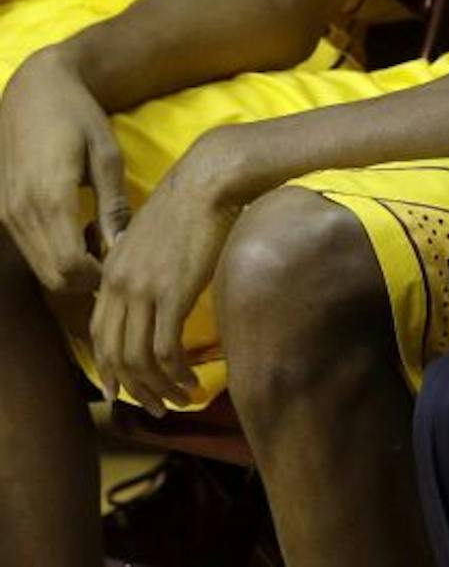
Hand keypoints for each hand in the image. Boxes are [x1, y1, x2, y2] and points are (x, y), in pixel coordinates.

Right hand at [0, 47, 130, 293]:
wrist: (33, 91)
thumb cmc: (78, 117)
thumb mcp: (107, 156)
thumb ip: (113, 205)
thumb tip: (122, 247)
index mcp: (49, 199)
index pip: (70, 267)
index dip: (99, 275)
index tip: (123, 260)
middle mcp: (18, 212)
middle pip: (53, 276)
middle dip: (86, 277)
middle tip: (114, 249)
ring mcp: (4, 213)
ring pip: (39, 266)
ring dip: (69, 265)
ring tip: (97, 234)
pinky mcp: (0, 209)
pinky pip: (27, 248)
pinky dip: (52, 252)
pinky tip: (75, 226)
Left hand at [89, 132, 247, 412]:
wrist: (210, 178)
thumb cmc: (194, 199)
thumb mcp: (154, 234)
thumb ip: (145, 263)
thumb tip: (155, 286)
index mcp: (113, 270)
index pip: (100, 333)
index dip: (109, 368)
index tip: (124, 390)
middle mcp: (119, 285)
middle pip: (115, 353)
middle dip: (134, 388)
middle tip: (156, 407)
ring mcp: (143, 290)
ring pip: (137, 358)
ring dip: (158, 387)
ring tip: (180, 399)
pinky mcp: (171, 293)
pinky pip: (163, 349)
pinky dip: (174, 373)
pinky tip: (191, 380)